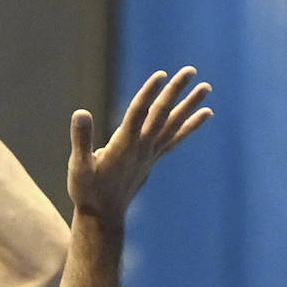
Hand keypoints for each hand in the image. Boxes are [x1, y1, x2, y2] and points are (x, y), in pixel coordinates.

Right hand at [68, 67, 212, 223]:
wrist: (103, 216)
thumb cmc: (87, 191)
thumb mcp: (78, 167)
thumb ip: (81, 140)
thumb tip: (81, 113)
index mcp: (123, 146)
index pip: (138, 114)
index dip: (149, 93)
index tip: (161, 75)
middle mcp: (142, 148)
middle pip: (161, 114)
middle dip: (175, 92)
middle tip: (191, 70)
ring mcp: (150, 153)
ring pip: (173, 124)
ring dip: (190, 105)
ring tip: (207, 87)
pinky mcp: (152, 158)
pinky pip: (175, 138)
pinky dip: (190, 125)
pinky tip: (205, 113)